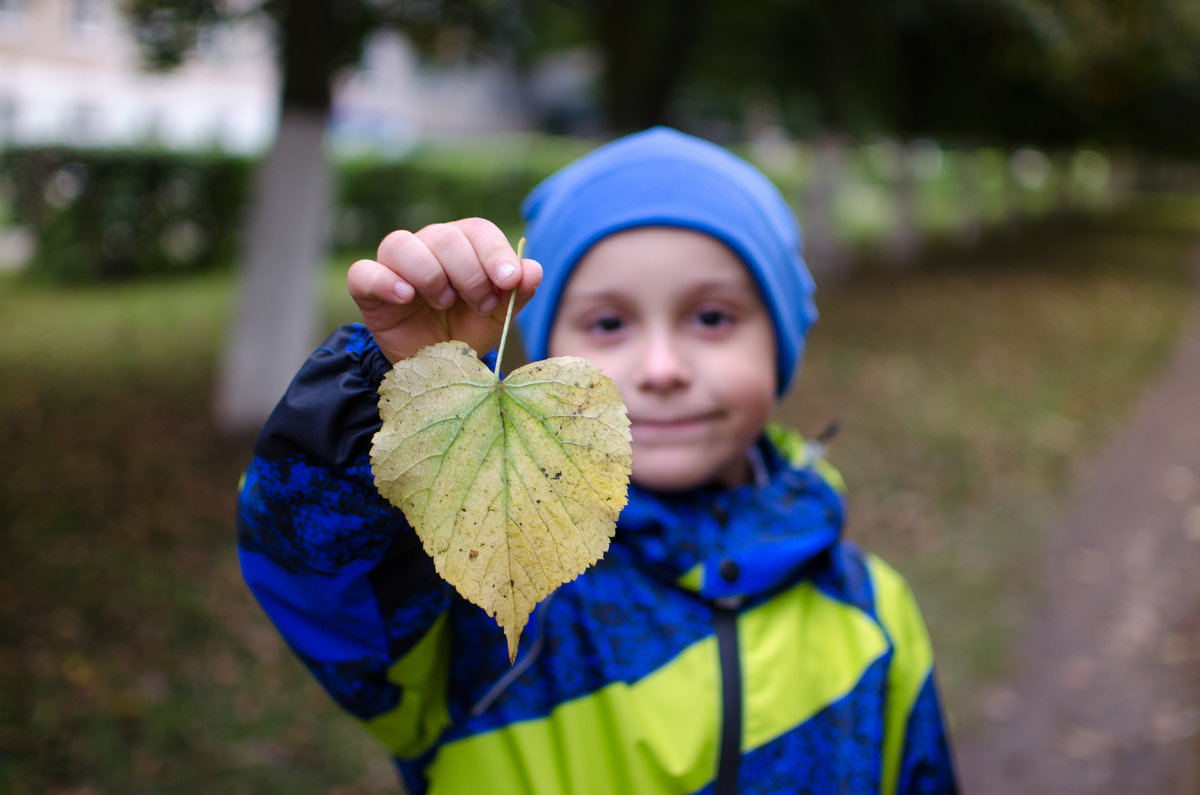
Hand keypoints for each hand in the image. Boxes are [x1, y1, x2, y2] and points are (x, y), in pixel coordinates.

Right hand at [347, 218, 541, 362]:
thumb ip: (516, 294)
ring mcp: (395, 265)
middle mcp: (428, 246)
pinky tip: (405, 296)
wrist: (434, 368)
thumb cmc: (466, 331)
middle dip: (469, 272)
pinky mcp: (367, 288)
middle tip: (480, 304)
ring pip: (402, 245)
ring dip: (430, 274)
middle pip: (444, 236)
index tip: (508, 281)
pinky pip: (364, 272)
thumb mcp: (497, 317)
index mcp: (464, 245)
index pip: (478, 230)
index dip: (495, 253)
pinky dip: (384, 281)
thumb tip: (533, 270)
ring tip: (443, 302)